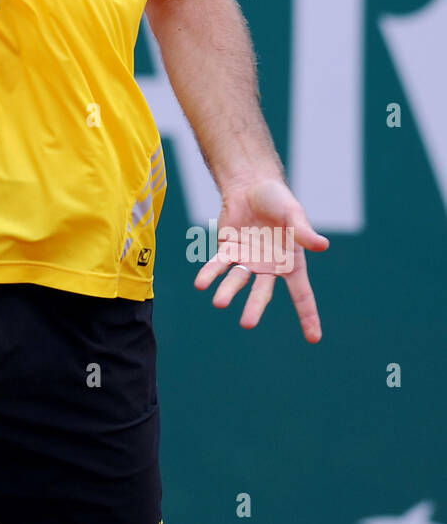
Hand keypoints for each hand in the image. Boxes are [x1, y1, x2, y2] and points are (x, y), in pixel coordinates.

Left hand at [193, 178, 328, 342]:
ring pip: (237, 280)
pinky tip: (200, 283)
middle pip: (262, 292)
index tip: (314, 338)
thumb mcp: (293, 213)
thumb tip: (323, 246)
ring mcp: (247, 260)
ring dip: (227, 291)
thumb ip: (303, 232)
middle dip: (255, 307)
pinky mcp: (228, 249)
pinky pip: (218, 264)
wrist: (250, 185)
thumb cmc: (277, 200)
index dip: (308, 315)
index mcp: (291, 262)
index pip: (302, 293)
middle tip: (247, 324)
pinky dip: (210, 273)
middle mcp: (269, 267)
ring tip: (219, 302)